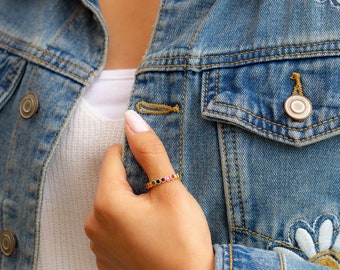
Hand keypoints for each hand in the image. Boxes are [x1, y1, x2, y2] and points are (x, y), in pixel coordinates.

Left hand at [85, 110, 213, 269]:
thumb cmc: (183, 242)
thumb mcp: (171, 190)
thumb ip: (149, 152)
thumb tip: (131, 119)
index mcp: (107, 203)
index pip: (112, 158)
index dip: (134, 156)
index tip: (152, 167)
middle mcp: (93, 224)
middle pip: (112, 182)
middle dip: (134, 182)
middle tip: (160, 198)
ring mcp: (97, 244)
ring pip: (112, 204)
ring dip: (131, 203)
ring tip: (156, 219)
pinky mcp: (105, 258)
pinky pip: (112, 226)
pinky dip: (127, 223)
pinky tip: (148, 235)